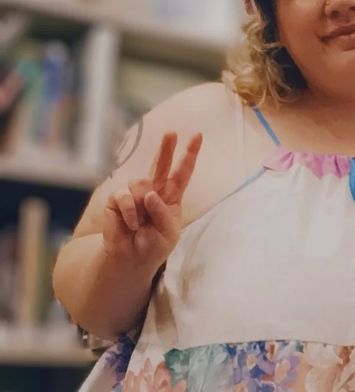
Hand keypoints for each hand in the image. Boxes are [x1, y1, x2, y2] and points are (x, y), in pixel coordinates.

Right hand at [102, 131, 202, 268]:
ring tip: (141, 225)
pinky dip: (130, 212)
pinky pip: (125, 196)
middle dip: (166, 148)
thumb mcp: (169, 233)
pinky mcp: (117, 198)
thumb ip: (163, 213)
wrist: (132, 258)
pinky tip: (131, 224)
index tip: (198, 136)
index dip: (189, 155)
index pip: (182, 173)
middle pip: (161, 165)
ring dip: (143, 208)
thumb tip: (150, 193)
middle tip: (171, 133)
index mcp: (171, 197)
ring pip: (142, 185)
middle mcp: (154, 191)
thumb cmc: (153, 245)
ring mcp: (135, 193)